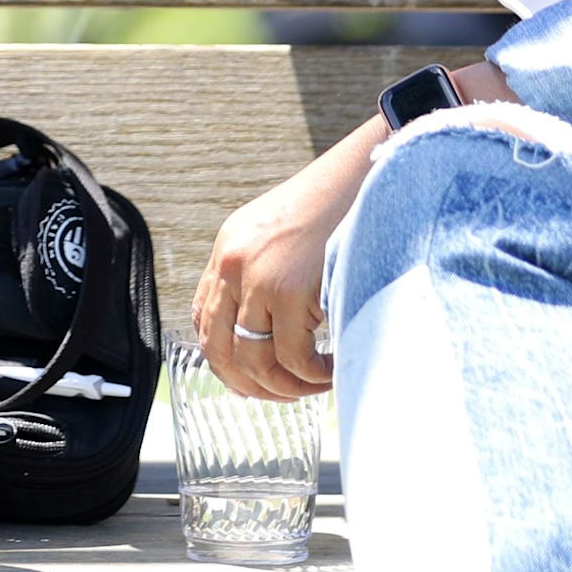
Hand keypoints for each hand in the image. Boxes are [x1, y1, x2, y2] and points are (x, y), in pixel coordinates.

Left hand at [194, 118, 382, 399]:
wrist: (367, 175)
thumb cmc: (336, 206)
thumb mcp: (281, 234)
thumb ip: (264, 271)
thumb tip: (268, 332)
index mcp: (227, 250)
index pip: (204, 319)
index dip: (224, 359)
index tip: (249, 380)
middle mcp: (233, 265)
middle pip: (220, 348)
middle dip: (250, 385)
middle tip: (283, 395)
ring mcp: (259, 278)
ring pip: (257, 361)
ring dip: (286, 386)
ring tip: (315, 385)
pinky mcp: (290, 290)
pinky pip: (294, 357)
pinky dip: (313, 376)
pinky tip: (331, 372)